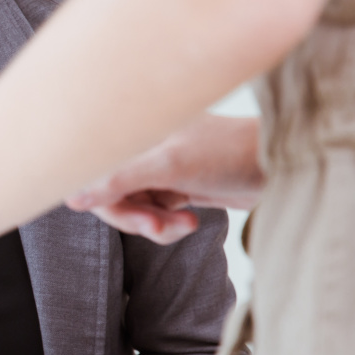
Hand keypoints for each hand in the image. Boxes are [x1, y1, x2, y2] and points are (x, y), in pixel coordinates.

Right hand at [65, 114, 262, 243]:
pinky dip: (165, 225)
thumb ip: (118, 179)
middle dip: (135, 217)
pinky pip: (150, 213)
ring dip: (154, 224)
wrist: (282, 167)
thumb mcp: (170, 165)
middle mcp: (139, 144)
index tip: (134, 216)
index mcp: (133, 127)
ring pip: (131, 207)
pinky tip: (188, 221)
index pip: (92, 169)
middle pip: (109, 193)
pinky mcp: (171, 184)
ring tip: (184, 225)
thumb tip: (72, 198)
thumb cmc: (232, 152)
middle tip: (160, 226)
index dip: (104, 199)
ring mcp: (154, 166)